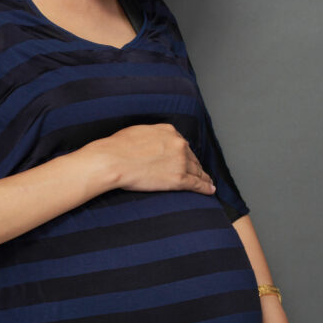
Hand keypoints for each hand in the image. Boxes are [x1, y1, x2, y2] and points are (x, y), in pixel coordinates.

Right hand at [81, 123, 216, 195]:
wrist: (113, 160)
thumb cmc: (117, 147)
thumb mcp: (137, 132)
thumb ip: (151, 135)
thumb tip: (150, 141)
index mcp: (168, 132)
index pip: (181, 143)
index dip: (184, 153)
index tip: (185, 159)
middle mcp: (178, 144)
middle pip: (191, 157)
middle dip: (194, 165)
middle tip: (198, 172)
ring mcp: (180, 162)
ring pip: (197, 171)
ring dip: (203, 177)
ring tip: (207, 182)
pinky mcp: (178, 178)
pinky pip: (197, 184)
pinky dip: (205, 187)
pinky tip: (210, 190)